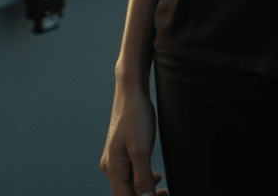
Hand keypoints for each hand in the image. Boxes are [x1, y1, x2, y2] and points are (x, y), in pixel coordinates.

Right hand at [100, 78, 167, 195]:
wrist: (131, 90)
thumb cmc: (136, 117)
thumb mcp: (141, 149)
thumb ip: (142, 178)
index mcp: (113, 169)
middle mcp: (110, 168)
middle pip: (126, 194)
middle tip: (167, 194)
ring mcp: (115, 160)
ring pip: (129, 186)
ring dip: (146, 191)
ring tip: (164, 190)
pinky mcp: (122, 152)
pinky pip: (131, 174)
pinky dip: (144, 180)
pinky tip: (157, 176)